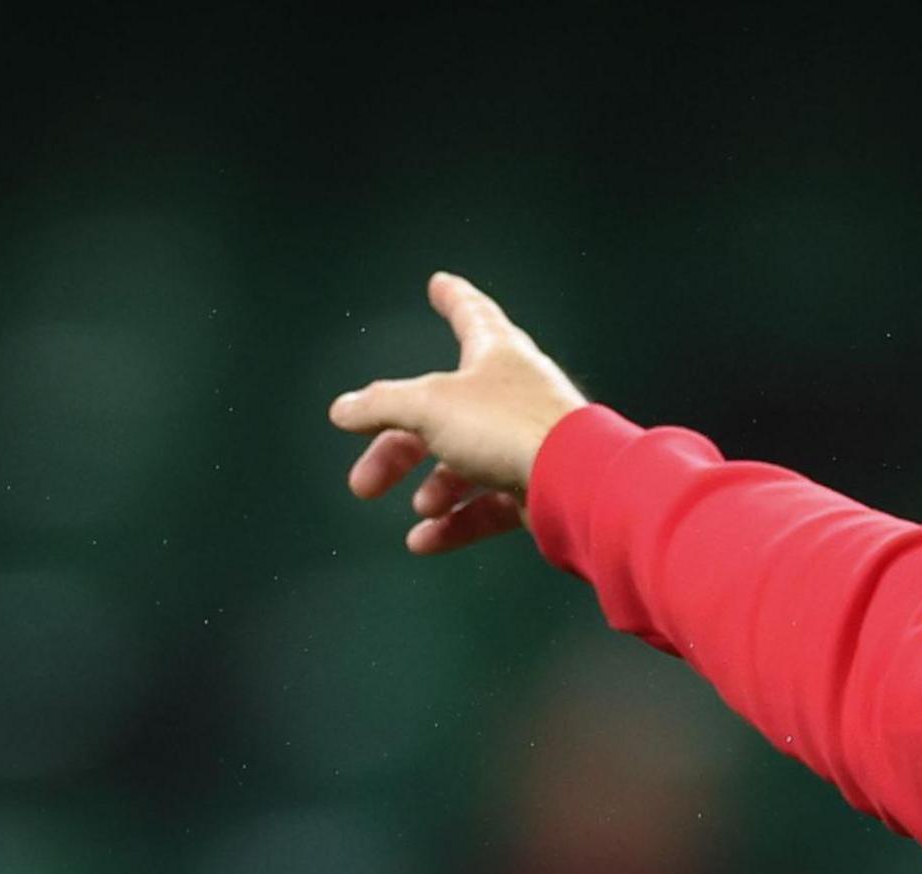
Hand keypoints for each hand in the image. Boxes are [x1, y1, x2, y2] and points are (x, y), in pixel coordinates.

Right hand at [330, 272, 587, 554]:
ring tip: (419, 508)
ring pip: (468, 463)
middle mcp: (516, 394)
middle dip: (400, 450)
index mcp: (498, 354)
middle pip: (445, 414)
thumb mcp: (429, 406)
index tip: (440, 284)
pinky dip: (457, 522)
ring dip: (435, 488)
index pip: (471, 314)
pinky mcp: (541, 486)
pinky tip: (426, 540)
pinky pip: (490, 504)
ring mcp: (530, 441)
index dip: (453, 298)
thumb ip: (382, 406)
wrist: (576, 483)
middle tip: (365, 482)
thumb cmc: (510, 426)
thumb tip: (345, 408)